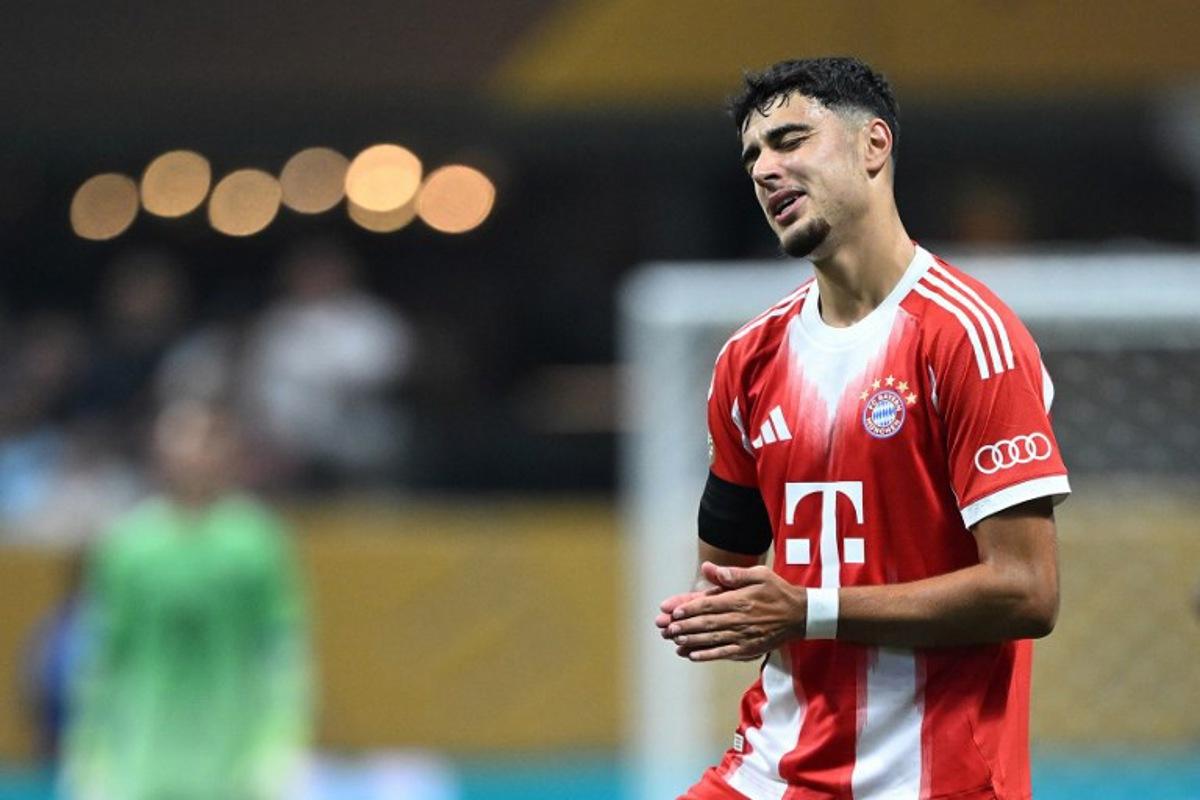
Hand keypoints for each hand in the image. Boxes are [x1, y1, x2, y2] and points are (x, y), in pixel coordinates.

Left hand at [663, 561, 805, 661]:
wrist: (800, 615)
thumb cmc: (777, 591)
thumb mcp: (759, 574)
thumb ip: (733, 574)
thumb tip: (709, 568)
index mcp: (739, 600)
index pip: (708, 605)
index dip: (688, 609)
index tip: (672, 612)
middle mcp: (739, 619)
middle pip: (706, 623)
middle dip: (684, 626)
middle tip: (665, 629)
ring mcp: (743, 636)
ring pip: (712, 639)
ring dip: (691, 640)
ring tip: (674, 641)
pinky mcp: (748, 649)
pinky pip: (724, 653)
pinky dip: (707, 655)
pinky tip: (692, 655)